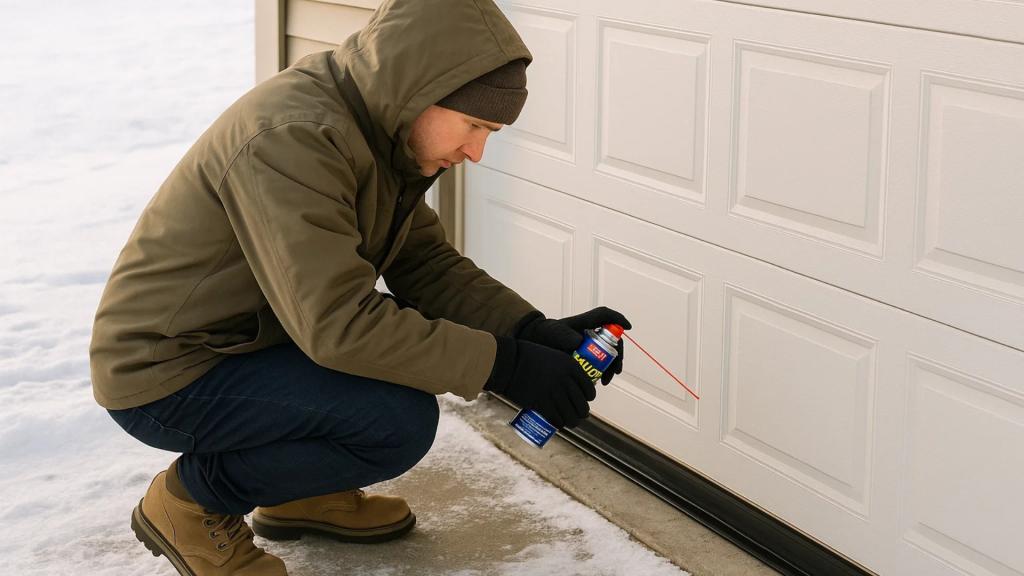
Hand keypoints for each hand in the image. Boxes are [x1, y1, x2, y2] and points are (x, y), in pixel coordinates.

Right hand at [484, 338, 595, 428]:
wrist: (509, 361)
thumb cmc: (528, 356)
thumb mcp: (552, 356)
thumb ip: (563, 367)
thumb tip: (570, 380)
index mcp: (571, 366)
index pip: (589, 388)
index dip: (589, 397)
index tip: (586, 400)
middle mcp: (566, 381)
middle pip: (582, 405)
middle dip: (582, 413)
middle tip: (578, 414)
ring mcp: (554, 393)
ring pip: (571, 416)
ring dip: (573, 422)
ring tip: (571, 423)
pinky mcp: (541, 404)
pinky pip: (556, 419)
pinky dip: (559, 424)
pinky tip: (559, 424)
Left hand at [516, 307, 630, 384]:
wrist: (533, 345)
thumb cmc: (544, 335)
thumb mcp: (553, 333)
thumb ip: (564, 335)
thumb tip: (579, 342)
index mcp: (584, 323)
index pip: (604, 316)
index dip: (618, 319)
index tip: (628, 328)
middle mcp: (590, 333)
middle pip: (611, 341)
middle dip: (616, 356)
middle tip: (614, 371)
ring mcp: (588, 346)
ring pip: (607, 354)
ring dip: (610, 367)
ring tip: (605, 381)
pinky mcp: (585, 357)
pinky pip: (598, 364)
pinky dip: (601, 372)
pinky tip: (597, 382)